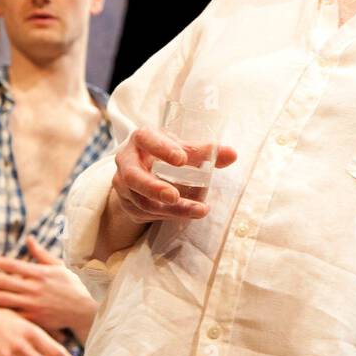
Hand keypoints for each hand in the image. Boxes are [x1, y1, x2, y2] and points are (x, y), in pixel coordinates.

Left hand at [0, 236, 95, 335]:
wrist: (84, 310)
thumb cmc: (72, 285)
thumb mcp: (58, 266)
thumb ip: (41, 254)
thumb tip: (29, 238)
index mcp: (40, 273)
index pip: (12, 265)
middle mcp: (34, 288)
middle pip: (3, 282)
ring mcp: (33, 305)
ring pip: (3, 300)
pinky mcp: (33, 320)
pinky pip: (12, 316)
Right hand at [109, 125, 237, 224]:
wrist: (141, 169)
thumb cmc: (164, 152)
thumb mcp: (181, 148)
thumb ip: (205, 151)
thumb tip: (232, 154)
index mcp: (142, 139)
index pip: (146, 139)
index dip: (162, 148)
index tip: (182, 159)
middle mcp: (127, 160)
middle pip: (133, 176)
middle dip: (154, 187)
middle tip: (174, 196)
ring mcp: (123, 184)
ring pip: (142, 200)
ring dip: (170, 209)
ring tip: (197, 210)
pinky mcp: (128, 203)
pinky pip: (145, 213)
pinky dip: (166, 216)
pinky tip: (186, 215)